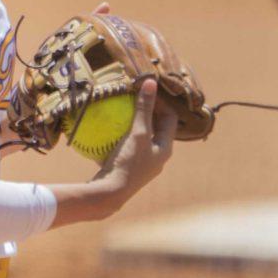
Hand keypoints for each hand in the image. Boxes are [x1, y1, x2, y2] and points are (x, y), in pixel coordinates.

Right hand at [93, 77, 176, 202]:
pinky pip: (127, 146)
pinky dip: (121, 135)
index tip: (145, 90)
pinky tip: (107, 128)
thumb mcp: (138, 133)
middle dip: (147, 111)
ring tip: (122, 108)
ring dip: (134, 122)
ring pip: (142, 137)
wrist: (110, 195)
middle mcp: (157, 157)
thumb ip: (144, 108)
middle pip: (157, 127)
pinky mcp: (128, 168)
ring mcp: (143, 164)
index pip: (170, 118)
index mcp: (165, 149)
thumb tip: (151, 82)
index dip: (160, 102)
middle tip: (134, 96)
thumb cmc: (127, 163)